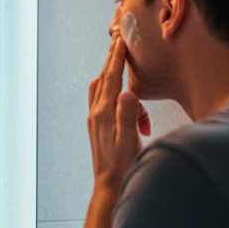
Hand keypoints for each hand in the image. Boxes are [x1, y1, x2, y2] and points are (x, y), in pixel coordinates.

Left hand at [87, 34, 150, 190]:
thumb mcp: (129, 141)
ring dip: (117, 81)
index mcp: (104, 114)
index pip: (112, 78)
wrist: (109, 186)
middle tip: (119, 42)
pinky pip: (106, 102)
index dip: (116, 58)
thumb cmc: (123, 167)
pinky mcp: (98, 127)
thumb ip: (128, 116)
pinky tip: (133, 111)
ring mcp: (95, 120)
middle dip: (112, 59)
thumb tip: (128, 92)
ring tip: (132, 84)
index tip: (121, 40)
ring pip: (104, 90)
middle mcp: (96, 114)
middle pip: (104, 78)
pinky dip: (118, 98)